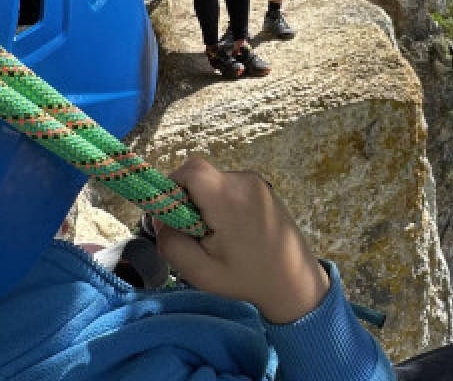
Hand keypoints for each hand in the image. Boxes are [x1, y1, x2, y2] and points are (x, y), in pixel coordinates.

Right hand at [155, 157, 330, 323]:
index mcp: (229, 198)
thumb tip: (159, 218)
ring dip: (205, 203)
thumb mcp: (200, 271)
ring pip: (213, 181)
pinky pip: (229, 186)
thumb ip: (171, 243)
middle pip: (199, 175)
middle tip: (194, 232)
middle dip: (187, 199)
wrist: (294, 282)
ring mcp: (257, 182)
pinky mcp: (263, 187)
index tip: (170, 214)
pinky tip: (233, 231)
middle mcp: (244, 181)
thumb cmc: (247, 279)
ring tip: (217, 236)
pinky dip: (221, 203)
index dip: (171, 186)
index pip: (190, 170)